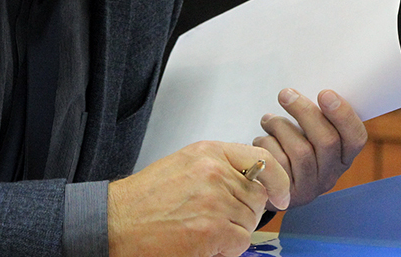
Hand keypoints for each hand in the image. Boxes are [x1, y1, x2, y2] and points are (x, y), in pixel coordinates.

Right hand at [107, 141, 289, 256]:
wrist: (118, 222)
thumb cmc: (145, 198)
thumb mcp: (185, 165)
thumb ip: (218, 168)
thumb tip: (250, 181)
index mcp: (209, 152)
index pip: (263, 161)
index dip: (278, 181)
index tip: (281, 194)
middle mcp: (215, 172)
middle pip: (258, 196)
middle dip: (246, 212)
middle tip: (220, 219)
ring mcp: (216, 201)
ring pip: (250, 222)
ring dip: (233, 232)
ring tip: (204, 230)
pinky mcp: (213, 230)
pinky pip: (240, 243)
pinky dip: (226, 249)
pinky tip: (204, 243)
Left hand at [254, 88, 366, 208]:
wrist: (263, 181)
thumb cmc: (288, 146)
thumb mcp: (306, 133)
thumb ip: (313, 116)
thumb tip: (308, 90)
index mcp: (342, 155)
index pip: (356, 137)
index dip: (343, 115)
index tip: (324, 93)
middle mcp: (330, 174)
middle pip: (327, 141)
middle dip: (305, 112)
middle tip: (285, 94)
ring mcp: (310, 187)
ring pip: (301, 151)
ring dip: (281, 126)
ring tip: (268, 120)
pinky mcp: (286, 193)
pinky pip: (279, 163)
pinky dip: (267, 143)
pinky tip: (262, 139)